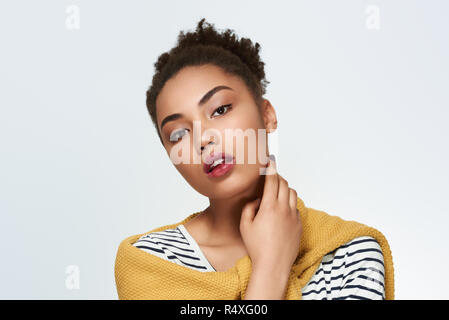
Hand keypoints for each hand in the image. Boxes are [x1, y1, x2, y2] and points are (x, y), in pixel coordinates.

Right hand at [239, 156, 301, 272]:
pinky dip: (289, 203)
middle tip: (271, 176)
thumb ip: (249, 207)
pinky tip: (281, 211)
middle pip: (284, 184)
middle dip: (277, 177)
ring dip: (284, 189)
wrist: (273, 265)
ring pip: (292, 193)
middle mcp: (284, 209)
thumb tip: (257, 200)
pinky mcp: (299, 224)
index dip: (271, 168)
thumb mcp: (245, 225)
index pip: (272, 180)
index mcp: (270, 206)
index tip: (271, 160)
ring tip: (276, 193)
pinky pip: (295, 207)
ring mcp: (294, 216)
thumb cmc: (257, 247)